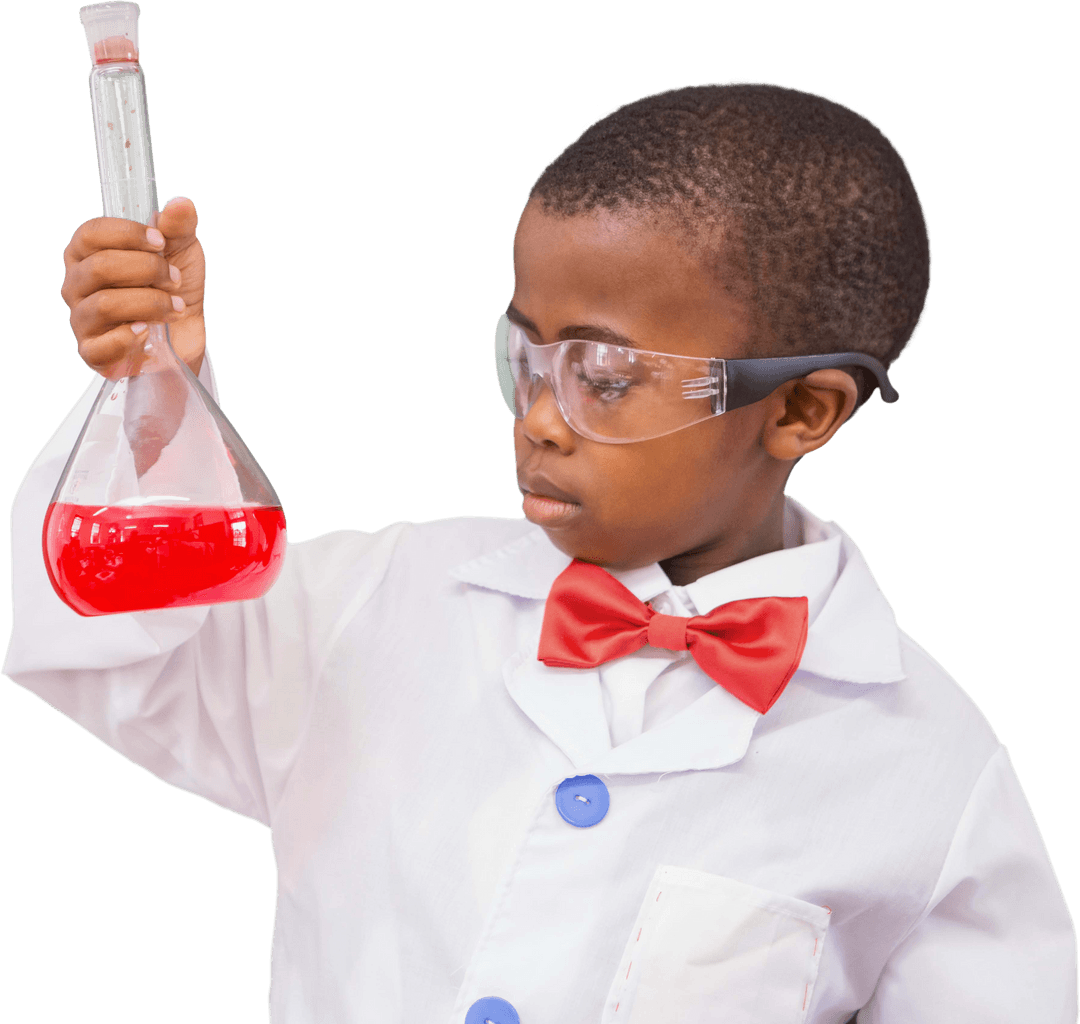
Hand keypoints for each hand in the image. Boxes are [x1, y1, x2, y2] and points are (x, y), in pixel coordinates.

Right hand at [60, 195, 206, 377]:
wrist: (185, 333)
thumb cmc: (173, 287)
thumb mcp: (181, 251)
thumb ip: (178, 227)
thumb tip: (181, 203)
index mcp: (88, 253)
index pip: (91, 234)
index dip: (128, 234)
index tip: (161, 242)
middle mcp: (76, 284)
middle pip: (100, 267)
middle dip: (147, 270)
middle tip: (174, 279)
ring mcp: (82, 320)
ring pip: (105, 305)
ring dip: (150, 303)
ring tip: (175, 307)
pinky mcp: (93, 353)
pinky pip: (99, 346)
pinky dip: (128, 338)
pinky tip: (148, 331)